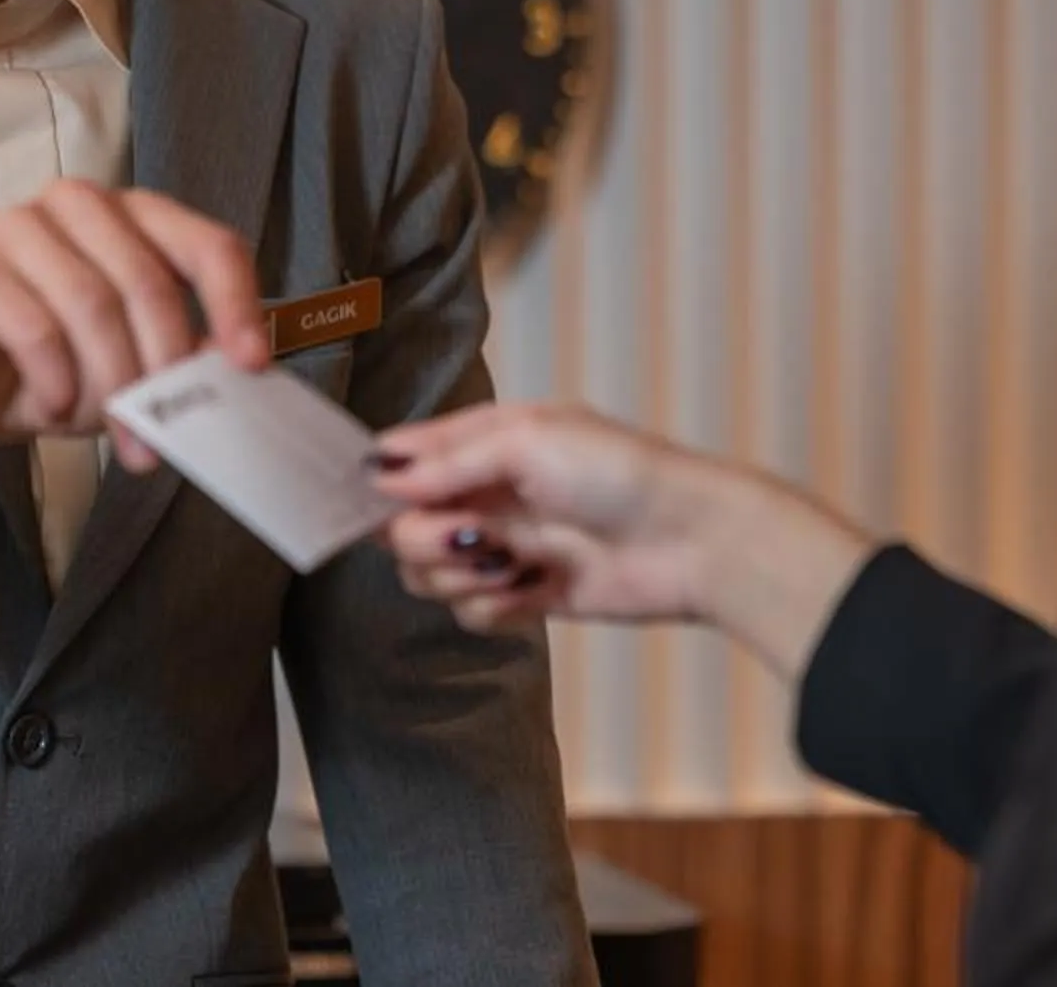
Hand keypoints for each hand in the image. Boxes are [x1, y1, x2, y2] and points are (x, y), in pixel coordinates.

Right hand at [0, 181, 267, 480]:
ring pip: (91, 302)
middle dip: (162, 368)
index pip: (207, 244)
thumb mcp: (133, 367)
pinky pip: (32, 325)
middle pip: (149, 281)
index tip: (250, 365)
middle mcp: (81, 207)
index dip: (235, 304)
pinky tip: (54, 405)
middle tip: (161, 434)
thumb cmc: (52, 367)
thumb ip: (182, 359)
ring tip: (111, 431)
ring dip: (108, 381)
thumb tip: (231, 375)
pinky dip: (54, 377)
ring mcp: (22, 229)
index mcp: (136, 216)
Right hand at [374, 402, 876, 679]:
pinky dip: (492, 606)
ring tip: (509, 566)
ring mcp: (503, 547)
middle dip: (424, 539)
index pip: (407, 458)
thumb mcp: (526, 443)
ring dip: (460, 575)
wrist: (691, 541)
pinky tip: (531, 590)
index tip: (366, 501)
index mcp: (485, 442)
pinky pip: (472, 613)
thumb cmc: (617, 472)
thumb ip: (448, 462)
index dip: (380, 481)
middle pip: (405, 526)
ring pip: (431, 574)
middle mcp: (486, 494)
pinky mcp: (525, 597)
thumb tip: (379, 476)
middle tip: (470, 537)